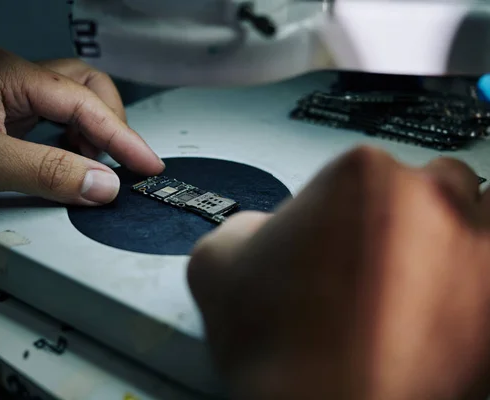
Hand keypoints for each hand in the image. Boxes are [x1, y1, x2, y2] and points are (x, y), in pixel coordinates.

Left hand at [0, 46, 163, 226]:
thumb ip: (49, 172)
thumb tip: (105, 183)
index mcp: (7, 74)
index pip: (82, 101)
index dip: (121, 135)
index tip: (147, 165)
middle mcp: (12, 79)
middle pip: (86, 88)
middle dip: (111, 124)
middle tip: (122, 164)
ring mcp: (9, 99)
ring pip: (75, 105)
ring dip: (95, 135)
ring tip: (96, 168)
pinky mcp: (7, 121)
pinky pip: (58, 125)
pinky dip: (77, 145)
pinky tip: (74, 164)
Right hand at [188, 146, 489, 399]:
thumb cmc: (276, 345)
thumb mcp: (217, 264)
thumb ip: (244, 229)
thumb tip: (259, 233)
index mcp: (361, 174)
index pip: (361, 171)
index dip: (341, 207)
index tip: (331, 238)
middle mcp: (429, 199)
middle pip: (433, 183)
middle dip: (408, 211)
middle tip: (379, 255)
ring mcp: (477, 250)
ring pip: (484, 213)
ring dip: (461, 232)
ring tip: (428, 270)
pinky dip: (476, 285)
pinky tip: (444, 310)